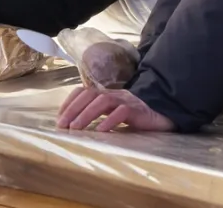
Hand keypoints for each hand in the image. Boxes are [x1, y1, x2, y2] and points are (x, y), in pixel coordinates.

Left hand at [56, 86, 174, 132]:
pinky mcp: (137, 110)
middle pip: (89, 94)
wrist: (163, 116)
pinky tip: (101, 131)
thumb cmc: (136, 118)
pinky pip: (122, 112)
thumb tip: (76, 129)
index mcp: (106, 95)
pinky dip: (110, 121)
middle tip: (62, 125)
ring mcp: (126, 100)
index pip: (83, 91)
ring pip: (103, 100)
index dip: (69, 102)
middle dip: (73, 109)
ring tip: (75, 128)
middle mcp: (113, 94)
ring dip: (86, 114)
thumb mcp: (113, 116)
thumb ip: (99, 117)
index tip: (59, 118)